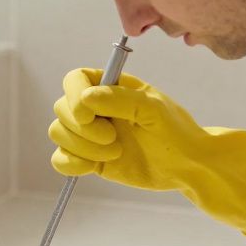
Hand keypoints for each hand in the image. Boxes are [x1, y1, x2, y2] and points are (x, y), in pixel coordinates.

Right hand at [49, 68, 245, 235]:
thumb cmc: (176, 131)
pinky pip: (61, 159)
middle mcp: (95, 108)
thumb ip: (120, 100)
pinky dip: (71, 164)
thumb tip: (85, 98)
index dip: (73, 95)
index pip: (75, 79)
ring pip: (59, 134)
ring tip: (115, 152)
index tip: (87, 114)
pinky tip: (94, 166)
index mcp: (111, 87)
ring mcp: (90, 135)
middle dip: (82, 128)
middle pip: (62, 109)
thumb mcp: (153, 109)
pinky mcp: (89, 159)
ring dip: (82, 146)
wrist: (187, 166)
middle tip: (113, 138)